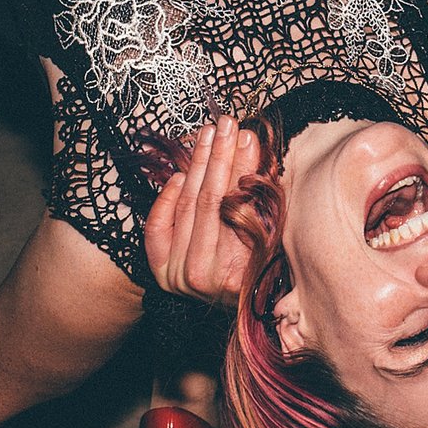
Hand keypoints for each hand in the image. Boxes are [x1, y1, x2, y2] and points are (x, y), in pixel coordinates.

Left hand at [142, 115, 261, 308]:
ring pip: (185, 206)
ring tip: (208, 136)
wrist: (231, 303)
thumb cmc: (259, 265)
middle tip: (225, 125)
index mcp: (238, 274)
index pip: (235, 206)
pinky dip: (168, 196)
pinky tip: (181, 174)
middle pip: (208, 201)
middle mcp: (202, 278)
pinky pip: (158, 225)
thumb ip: (259, 193)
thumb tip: (248, 141)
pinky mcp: (160, 270)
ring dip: (197, 166)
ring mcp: (177, 276)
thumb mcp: (269, 232)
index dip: (239, 166)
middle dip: (218, 157)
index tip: (245, 135)